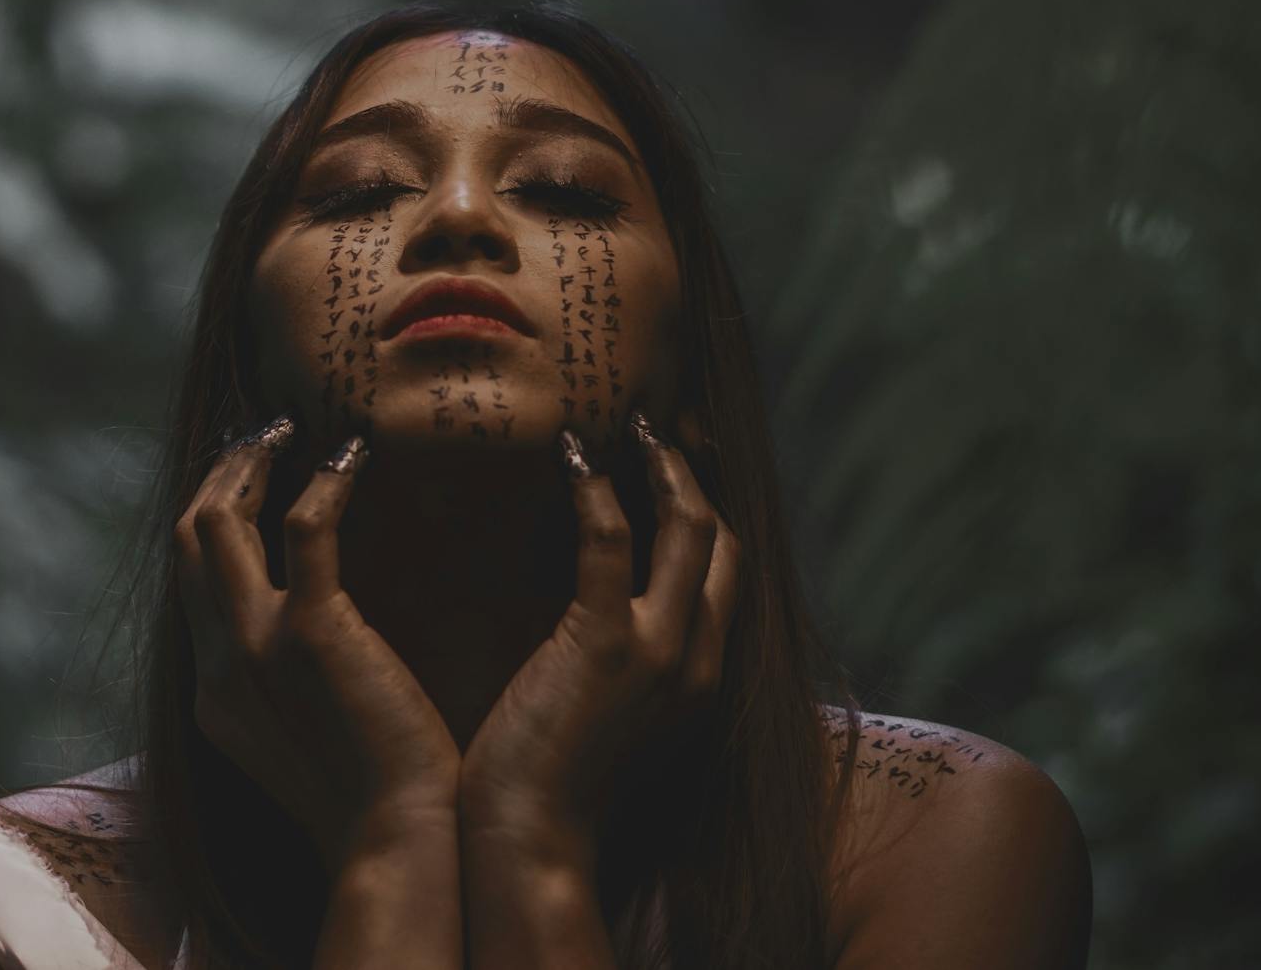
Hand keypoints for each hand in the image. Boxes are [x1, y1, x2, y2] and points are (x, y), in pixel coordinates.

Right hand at [174, 416, 462, 874]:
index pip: (189, 578)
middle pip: (188, 540)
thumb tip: (312, 628)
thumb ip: (286, 679)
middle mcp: (218, 663)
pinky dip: (324, 479)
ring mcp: (255, 646)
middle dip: (219, 474)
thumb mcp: (300, 733)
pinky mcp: (310, 633)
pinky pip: (305, 528)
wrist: (392, 840)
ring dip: (248, 463)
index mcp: (214, 689)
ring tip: (289, 426)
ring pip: (216, 523)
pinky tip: (354, 455)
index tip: (245, 469)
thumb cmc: (371, 791)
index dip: (211, 512)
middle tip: (262, 430)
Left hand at [457, 412, 740, 874]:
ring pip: (690, 528)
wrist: (533, 841)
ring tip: (626, 426)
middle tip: (659, 420)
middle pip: (724, 538)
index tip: (677, 456)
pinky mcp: (608, 645)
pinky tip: (573, 458)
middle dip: (696, 470)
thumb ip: (624, 659)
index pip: (726, 569)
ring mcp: (662, 651)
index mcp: (704, 674)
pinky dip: (597, 489)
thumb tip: (599, 603)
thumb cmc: (555, 778)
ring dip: (661, 465)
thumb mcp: (613, 711)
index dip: (706, 506)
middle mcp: (701, 658)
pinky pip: (612, 541)